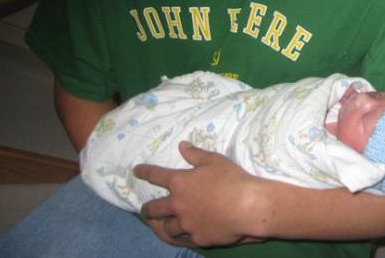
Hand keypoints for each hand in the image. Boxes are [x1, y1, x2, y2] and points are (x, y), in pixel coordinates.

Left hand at [134, 141, 264, 246]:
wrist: (248, 207)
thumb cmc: (232, 179)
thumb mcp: (214, 160)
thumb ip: (195, 154)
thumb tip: (182, 145)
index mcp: (180, 183)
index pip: (156, 175)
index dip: (144, 172)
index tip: (136, 171)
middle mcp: (178, 204)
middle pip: (154, 209)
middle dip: (147, 209)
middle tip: (145, 210)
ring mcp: (187, 223)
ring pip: (168, 228)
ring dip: (166, 225)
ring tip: (166, 225)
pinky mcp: (198, 237)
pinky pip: (186, 238)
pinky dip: (184, 235)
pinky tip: (187, 234)